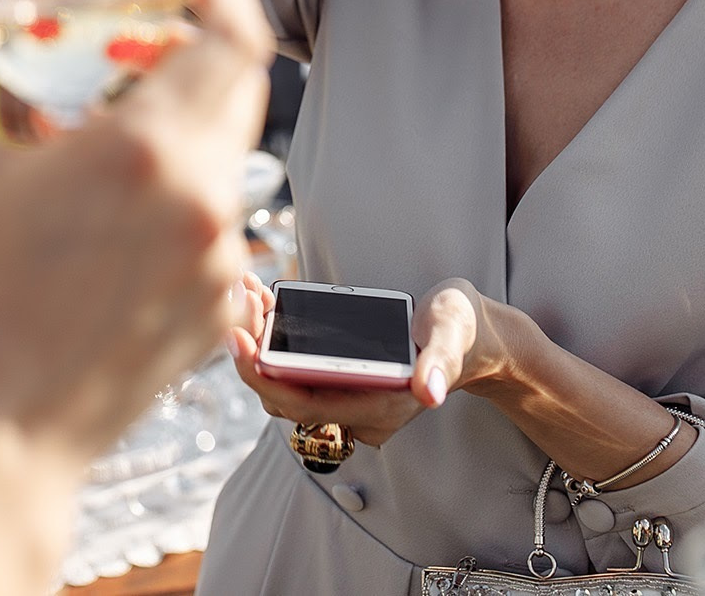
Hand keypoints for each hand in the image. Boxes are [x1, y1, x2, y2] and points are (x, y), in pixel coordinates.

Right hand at [0, 0, 274, 468]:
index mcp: (146, 151)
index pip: (235, 37)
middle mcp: (202, 200)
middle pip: (236, 90)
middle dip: (191, 57)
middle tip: (127, 52)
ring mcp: (221, 263)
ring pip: (225, 161)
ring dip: (178, 136)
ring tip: (97, 149)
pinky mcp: (221, 312)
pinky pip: (216, 228)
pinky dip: (177, 205)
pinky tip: (108, 224)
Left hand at [227, 274, 496, 447]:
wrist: (467, 336)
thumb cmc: (458, 331)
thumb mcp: (452, 335)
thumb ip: (439, 361)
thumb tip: (428, 392)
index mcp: (380, 408)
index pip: (304, 405)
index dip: (264, 377)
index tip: (237, 336)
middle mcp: (356, 413)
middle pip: (283, 396)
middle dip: (253, 351)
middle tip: (239, 298)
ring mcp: (345, 400)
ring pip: (283, 384)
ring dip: (259, 342)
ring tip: (248, 291)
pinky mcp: (337, 382)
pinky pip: (292, 371)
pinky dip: (272, 338)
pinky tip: (262, 301)